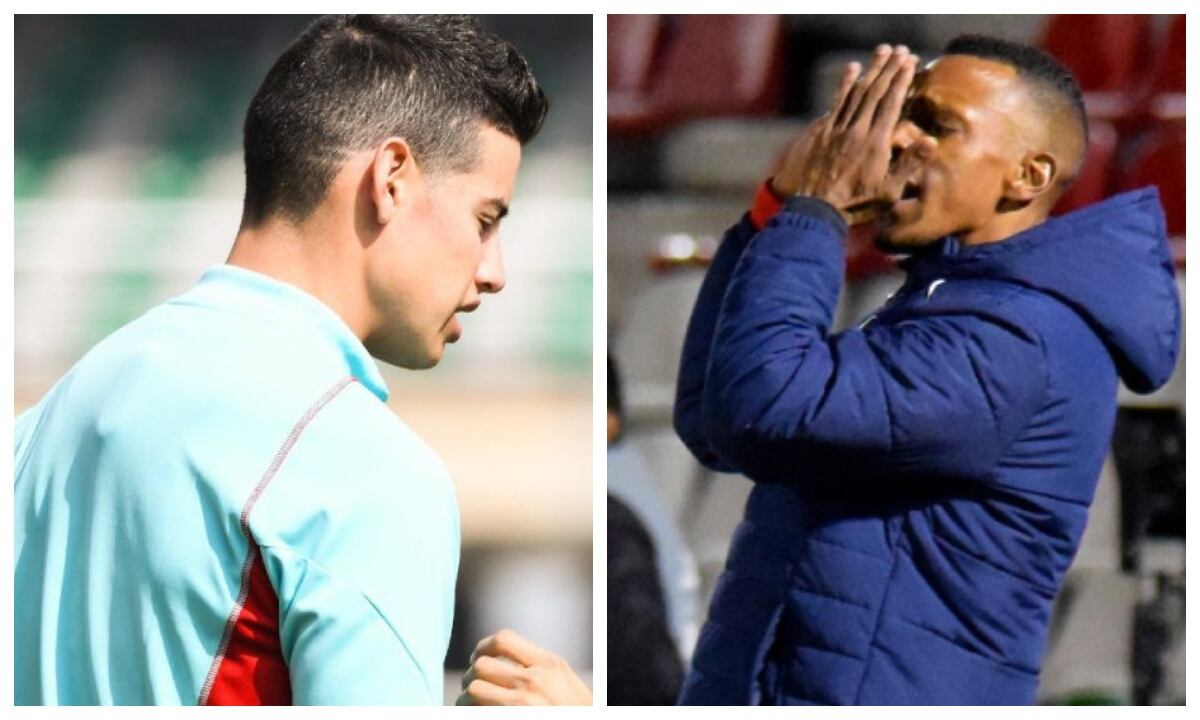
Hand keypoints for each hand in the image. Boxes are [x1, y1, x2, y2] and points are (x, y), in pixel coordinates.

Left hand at [455, 629, 591, 705]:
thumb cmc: (577, 711)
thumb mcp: (564, 680)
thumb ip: (539, 667)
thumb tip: (503, 659)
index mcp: (549, 663)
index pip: (503, 639)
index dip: (483, 646)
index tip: (478, 657)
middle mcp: (535, 680)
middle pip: (482, 664)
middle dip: (471, 676)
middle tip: (472, 687)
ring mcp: (523, 703)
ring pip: (474, 689)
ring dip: (466, 698)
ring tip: (469, 705)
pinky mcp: (511, 719)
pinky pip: (476, 712)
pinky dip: (469, 713)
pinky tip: (474, 715)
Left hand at [772, 45, 930, 224]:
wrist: (815, 209)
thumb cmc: (856, 204)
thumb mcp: (889, 191)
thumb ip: (909, 164)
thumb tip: (932, 141)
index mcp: (876, 142)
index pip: (892, 103)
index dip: (901, 80)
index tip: (910, 62)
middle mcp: (857, 130)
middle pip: (875, 92)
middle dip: (889, 68)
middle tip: (900, 50)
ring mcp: (837, 129)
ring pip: (856, 92)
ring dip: (870, 70)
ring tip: (881, 52)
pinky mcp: (822, 132)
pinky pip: (836, 102)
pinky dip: (845, 84)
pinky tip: (852, 69)